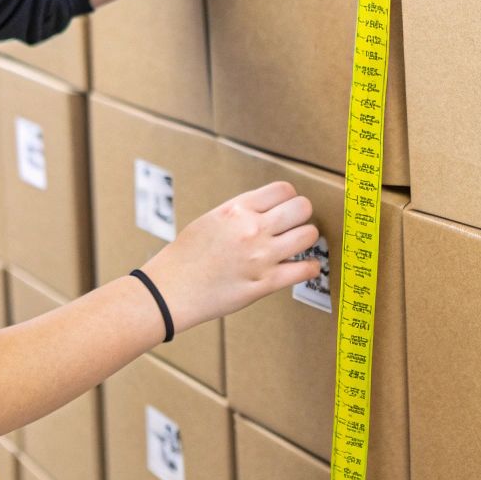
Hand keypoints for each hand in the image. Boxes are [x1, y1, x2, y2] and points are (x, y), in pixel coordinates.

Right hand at [139, 181, 319, 331]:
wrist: (170, 290)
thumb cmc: (185, 256)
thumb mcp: (210, 220)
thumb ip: (240, 212)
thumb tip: (267, 209)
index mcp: (237, 209)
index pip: (283, 189)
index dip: (289, 197)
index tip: (286, 207)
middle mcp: (252, 229)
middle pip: (302, 208)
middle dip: (301, 215)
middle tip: (294, 225)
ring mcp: (261, 257)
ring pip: (308, 235)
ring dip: (307, 239)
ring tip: (298, 245)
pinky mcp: (265, 284)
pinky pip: (305, 270)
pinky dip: (310, 268)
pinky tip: (305, 267)